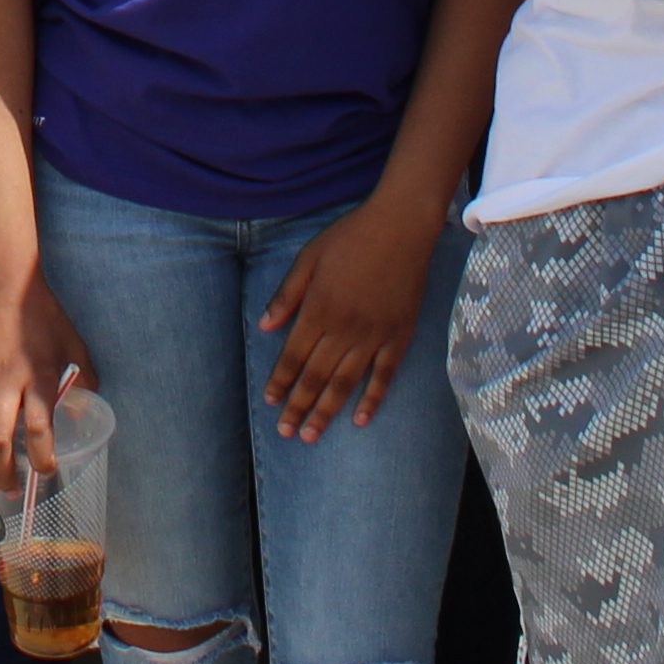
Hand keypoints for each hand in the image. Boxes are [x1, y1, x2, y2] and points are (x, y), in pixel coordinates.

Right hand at [0, 276, 92, 497]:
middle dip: (5, 474)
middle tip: (14, 490)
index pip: (38, 429)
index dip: (41, 458)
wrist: (2, 286)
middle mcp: (7, 382)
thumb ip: (83, 378)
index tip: (46, 471)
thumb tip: (84, 411)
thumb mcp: (74, 344)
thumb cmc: (43, 315)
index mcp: (39, 377)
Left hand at [259, 186, 443, 441]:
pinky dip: (372, 400)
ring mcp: (373, 336)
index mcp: (318, 310)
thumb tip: (264, 327)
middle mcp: (344, 330)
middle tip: (287, 434)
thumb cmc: (349, 238)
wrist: (400, 227)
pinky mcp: (398, 337)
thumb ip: (286, 295)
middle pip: (316, 377)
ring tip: (312, 436)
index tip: (270, 404)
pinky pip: (384, 376)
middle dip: (298, 407)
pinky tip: (360, 420)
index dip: (280, 382)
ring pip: (345, 384)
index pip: (293, 356)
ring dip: (327, 412)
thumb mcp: (308, 258)